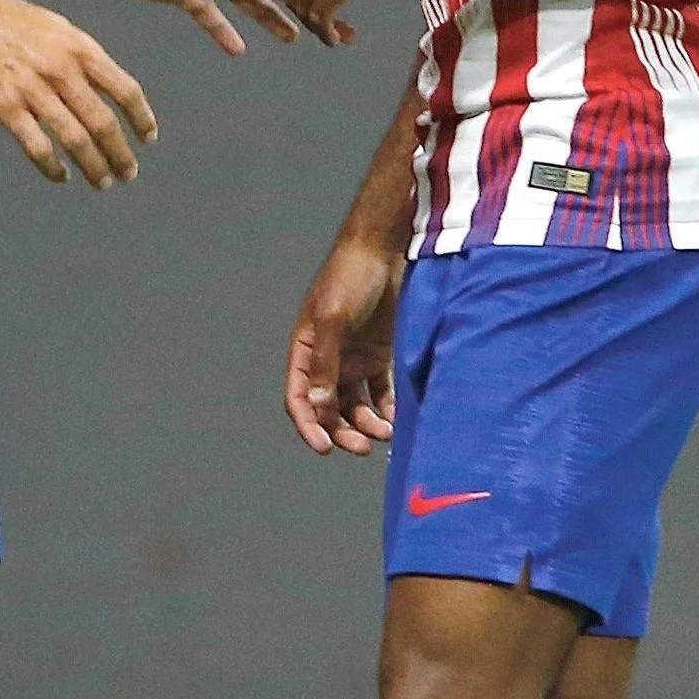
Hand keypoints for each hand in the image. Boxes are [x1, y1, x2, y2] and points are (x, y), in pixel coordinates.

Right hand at [0, 0, 157, 185]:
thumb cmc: (9, 19)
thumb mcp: (58, 27)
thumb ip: (83, 58)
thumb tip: (108, 89)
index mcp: (80, 48)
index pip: (125, 89)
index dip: (141, 118)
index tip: (147, 138)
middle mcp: (61, 70)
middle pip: (102, 122)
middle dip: (120, 153)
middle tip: (128, 173)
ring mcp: (32, 89)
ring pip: (74, 139)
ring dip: (94, 166)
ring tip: (103, 181)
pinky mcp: (4, 106)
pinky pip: (36, 146)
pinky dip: (53, 167)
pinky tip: (61, 176)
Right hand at [283, 232, 405, 454]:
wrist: (385, 250)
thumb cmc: (351, 278)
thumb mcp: (333, 318)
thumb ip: (325, 362)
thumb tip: (317, 404)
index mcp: (306, 350)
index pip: (300, 398)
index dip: (308, 425)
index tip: (323, 448)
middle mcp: (328, 360)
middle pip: (329, 408)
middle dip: (342, 431)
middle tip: (361, 446)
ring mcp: (355, 359)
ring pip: (356, 405)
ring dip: (366, 424)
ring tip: (386, 433)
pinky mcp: (380, 355)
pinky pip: (382, 392)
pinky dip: (388, 409)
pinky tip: (398, 419)